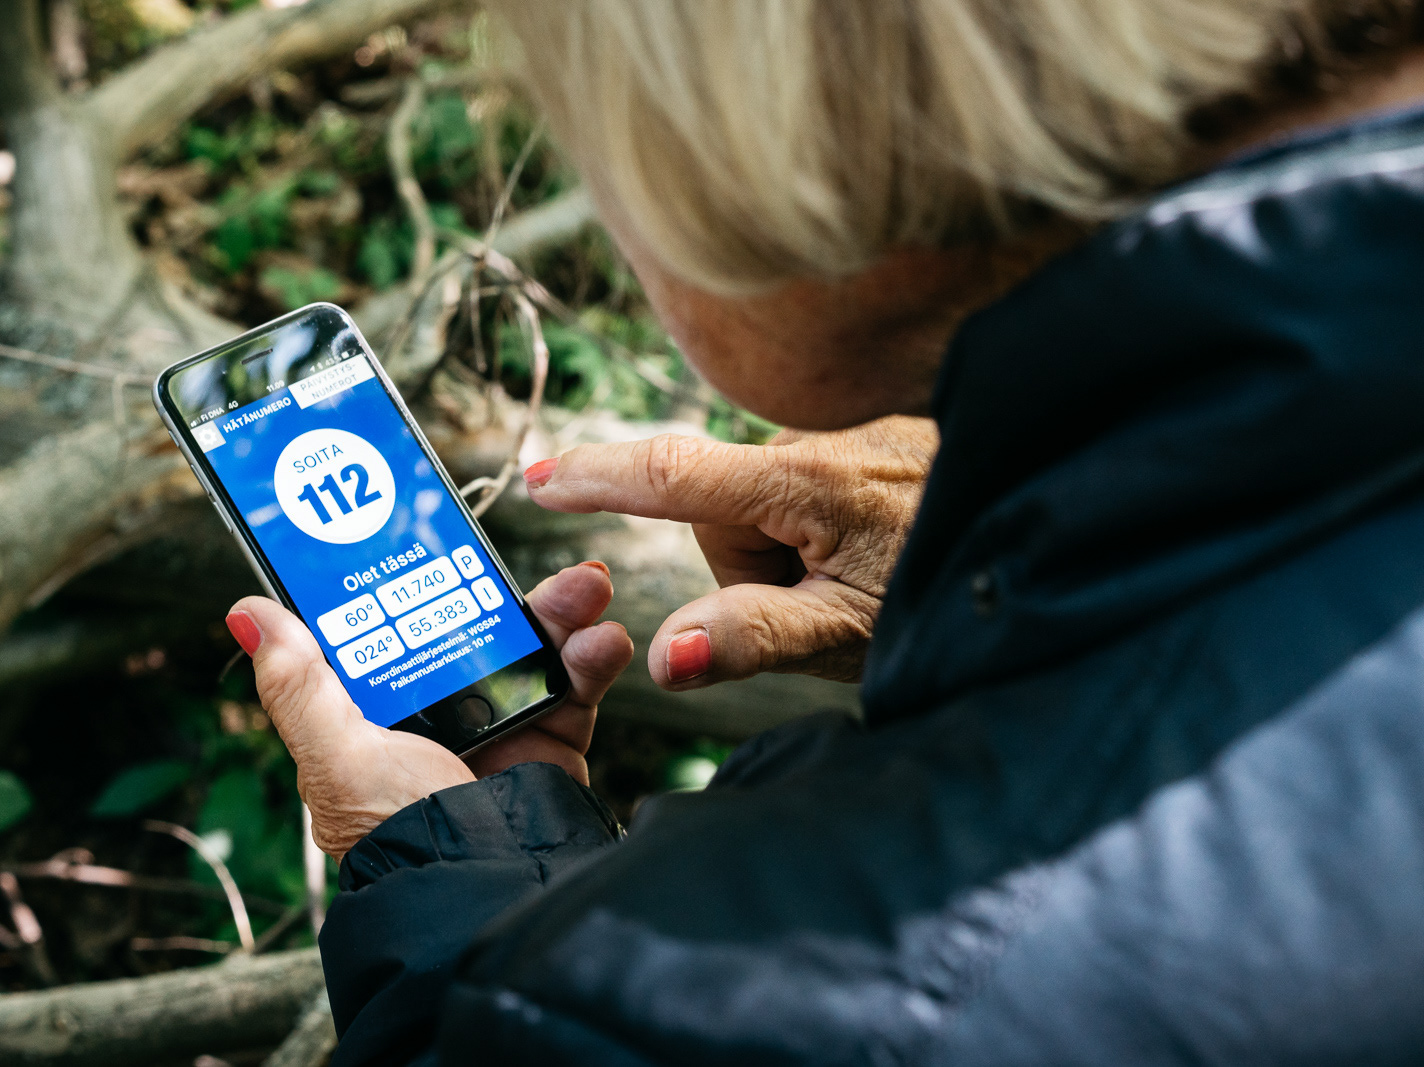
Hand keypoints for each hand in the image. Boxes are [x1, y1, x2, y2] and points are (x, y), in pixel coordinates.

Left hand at [226, 562, 631, 855]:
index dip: (411, 580)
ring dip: (563, 610)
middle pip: (472, 625)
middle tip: (528, 558)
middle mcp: (438, 712)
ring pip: (532, 646)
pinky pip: (576, 686)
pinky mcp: (551, 742)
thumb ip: (299, 684)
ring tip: (587, 588)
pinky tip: (603, 639)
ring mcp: (499, 725)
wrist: (480, 886)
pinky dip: (594, 656)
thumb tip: (247, 614)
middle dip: (504, 587)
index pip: (393, 626)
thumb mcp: (334, 752)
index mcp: (377, 710)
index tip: (431, 531)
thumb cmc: (394, 827)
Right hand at [522, 415, 934, 687]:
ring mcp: (850, 427)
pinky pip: (806, 479)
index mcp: (802, 479)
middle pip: (717, 504)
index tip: (537, 477)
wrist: (1057, 529)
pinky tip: (877, 544)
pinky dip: (819, 520)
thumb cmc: (953, 591)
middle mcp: (818, 434)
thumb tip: (658, 657)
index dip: (596, 478)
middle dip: (746, 560)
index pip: (669, 473)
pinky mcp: (874, 429)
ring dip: (788, 543)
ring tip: (862, 574)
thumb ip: (752, 638)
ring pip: (762, 496)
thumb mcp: (850, 633)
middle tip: (821, 600)